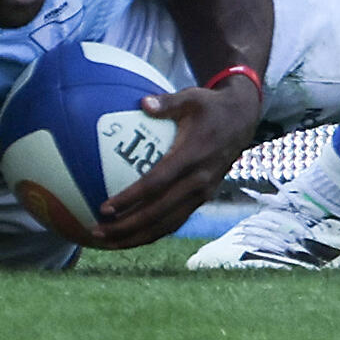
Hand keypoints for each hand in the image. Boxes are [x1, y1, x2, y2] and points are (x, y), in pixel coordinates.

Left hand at [89, 78, 260, 248]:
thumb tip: (142, 103)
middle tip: (97, 231)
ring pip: (167, 224)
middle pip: (158, 213)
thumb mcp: (192, 97)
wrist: (243, 120)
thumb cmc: (211, 107)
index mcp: (192, 157)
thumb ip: (167, 102)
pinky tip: (131, 235)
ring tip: (108, 242)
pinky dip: (153, 231)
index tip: (105, 207)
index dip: (131, 198)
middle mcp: (199, 181)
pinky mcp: (203, 198)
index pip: (157, 184)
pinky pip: (175, 220)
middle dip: (127, 227)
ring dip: (137, 237)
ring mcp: (203, 193)